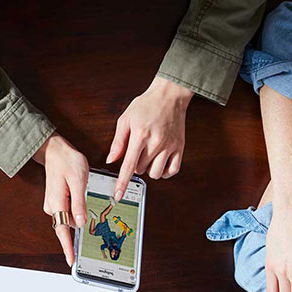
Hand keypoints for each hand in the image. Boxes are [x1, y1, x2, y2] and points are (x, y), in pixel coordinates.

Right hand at [34, 134, 89, 265]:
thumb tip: (80, 223)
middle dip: (77, 232)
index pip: (63, 230)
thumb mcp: (78, 180)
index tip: (71, 260)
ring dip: (78, 218)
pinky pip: (67, 212)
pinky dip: (75, 212)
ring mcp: (54, 204)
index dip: (68, 247)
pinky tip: (81, 203)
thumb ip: (79, 202)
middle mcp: (53, 206)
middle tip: (88, 238)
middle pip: (66, 226)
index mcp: (57, 203)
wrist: (55, 150)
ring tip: (85, 206)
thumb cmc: (67, 162)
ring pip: (68, 218)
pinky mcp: (57, 201)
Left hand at [108, 77, 192, 197]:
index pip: (129, 166)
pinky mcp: (180, 147)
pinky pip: (173, 171)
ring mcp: (170, 146)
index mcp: (140, 135)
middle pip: (141, 170)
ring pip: (155, 173)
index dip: (122, 183)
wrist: (169, 95)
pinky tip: (160, 164)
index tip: (118, 195)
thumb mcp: (126, 119)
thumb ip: (118, 141)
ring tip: (148, 157)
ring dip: (149, 170)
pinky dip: (165, 172)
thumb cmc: (146, 105)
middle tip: (137, 152)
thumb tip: (111, 160)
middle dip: (135, 165)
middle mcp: (156, 142)